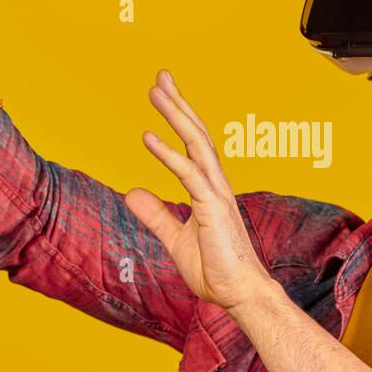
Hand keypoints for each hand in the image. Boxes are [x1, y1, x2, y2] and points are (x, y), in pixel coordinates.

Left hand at [125, 72, 275, 312]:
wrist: (239, 295)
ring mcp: (216, 194)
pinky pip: (188, 174)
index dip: (179, 116)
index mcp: (209, 189)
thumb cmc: (215, 270)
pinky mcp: (212, 209)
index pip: (193, 144)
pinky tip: (148, 137)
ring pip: (195, 144)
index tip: (164, 92)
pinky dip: (167, 154)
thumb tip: (132, 192)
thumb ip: (155, 214)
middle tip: (161, 76)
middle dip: (179, 103)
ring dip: (175, 115)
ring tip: (156, 91)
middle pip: (196, 134)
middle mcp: (215, 184)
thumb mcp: (174, 238)